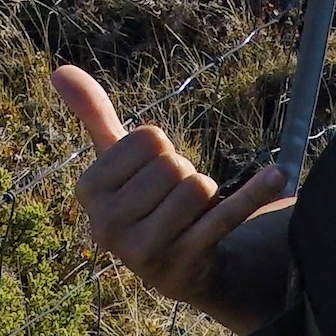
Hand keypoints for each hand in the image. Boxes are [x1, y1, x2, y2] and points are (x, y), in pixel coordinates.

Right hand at [51, 64, 290, 328]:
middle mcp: (107, 226)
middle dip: (182, 172)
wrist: (175, 264)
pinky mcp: (186, 263)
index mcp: (88, 192)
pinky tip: (278, 176)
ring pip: (197, 187)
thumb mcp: (114, 160)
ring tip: (190, 213)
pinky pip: (226, 216)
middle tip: (172, 198)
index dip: (160, 149)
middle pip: (172, 164)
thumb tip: (58, 70)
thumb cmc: (141, 200)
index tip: (149, 175)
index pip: (147, 138)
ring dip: (205, 192)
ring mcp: (145, 251)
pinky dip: (254, 193)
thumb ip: (92, 114)